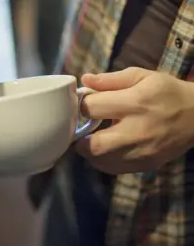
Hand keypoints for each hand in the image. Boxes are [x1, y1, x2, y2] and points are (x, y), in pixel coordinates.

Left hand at [76, 68, 193, 174]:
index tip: (84, 105)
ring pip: (101, 161)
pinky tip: (107, 148)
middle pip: (93, 145)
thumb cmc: (167, 92)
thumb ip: (110, 80)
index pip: (92, 109)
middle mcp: (137, 131)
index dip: (82, 106)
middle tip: (82, 129)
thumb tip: (84, 80)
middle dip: (80, 137)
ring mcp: (142, 152)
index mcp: (135, 103)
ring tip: (93, 138)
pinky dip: (103, 161)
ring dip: (90, 151)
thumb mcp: (141, 76)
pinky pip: (114, 169)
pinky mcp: (146, 165)